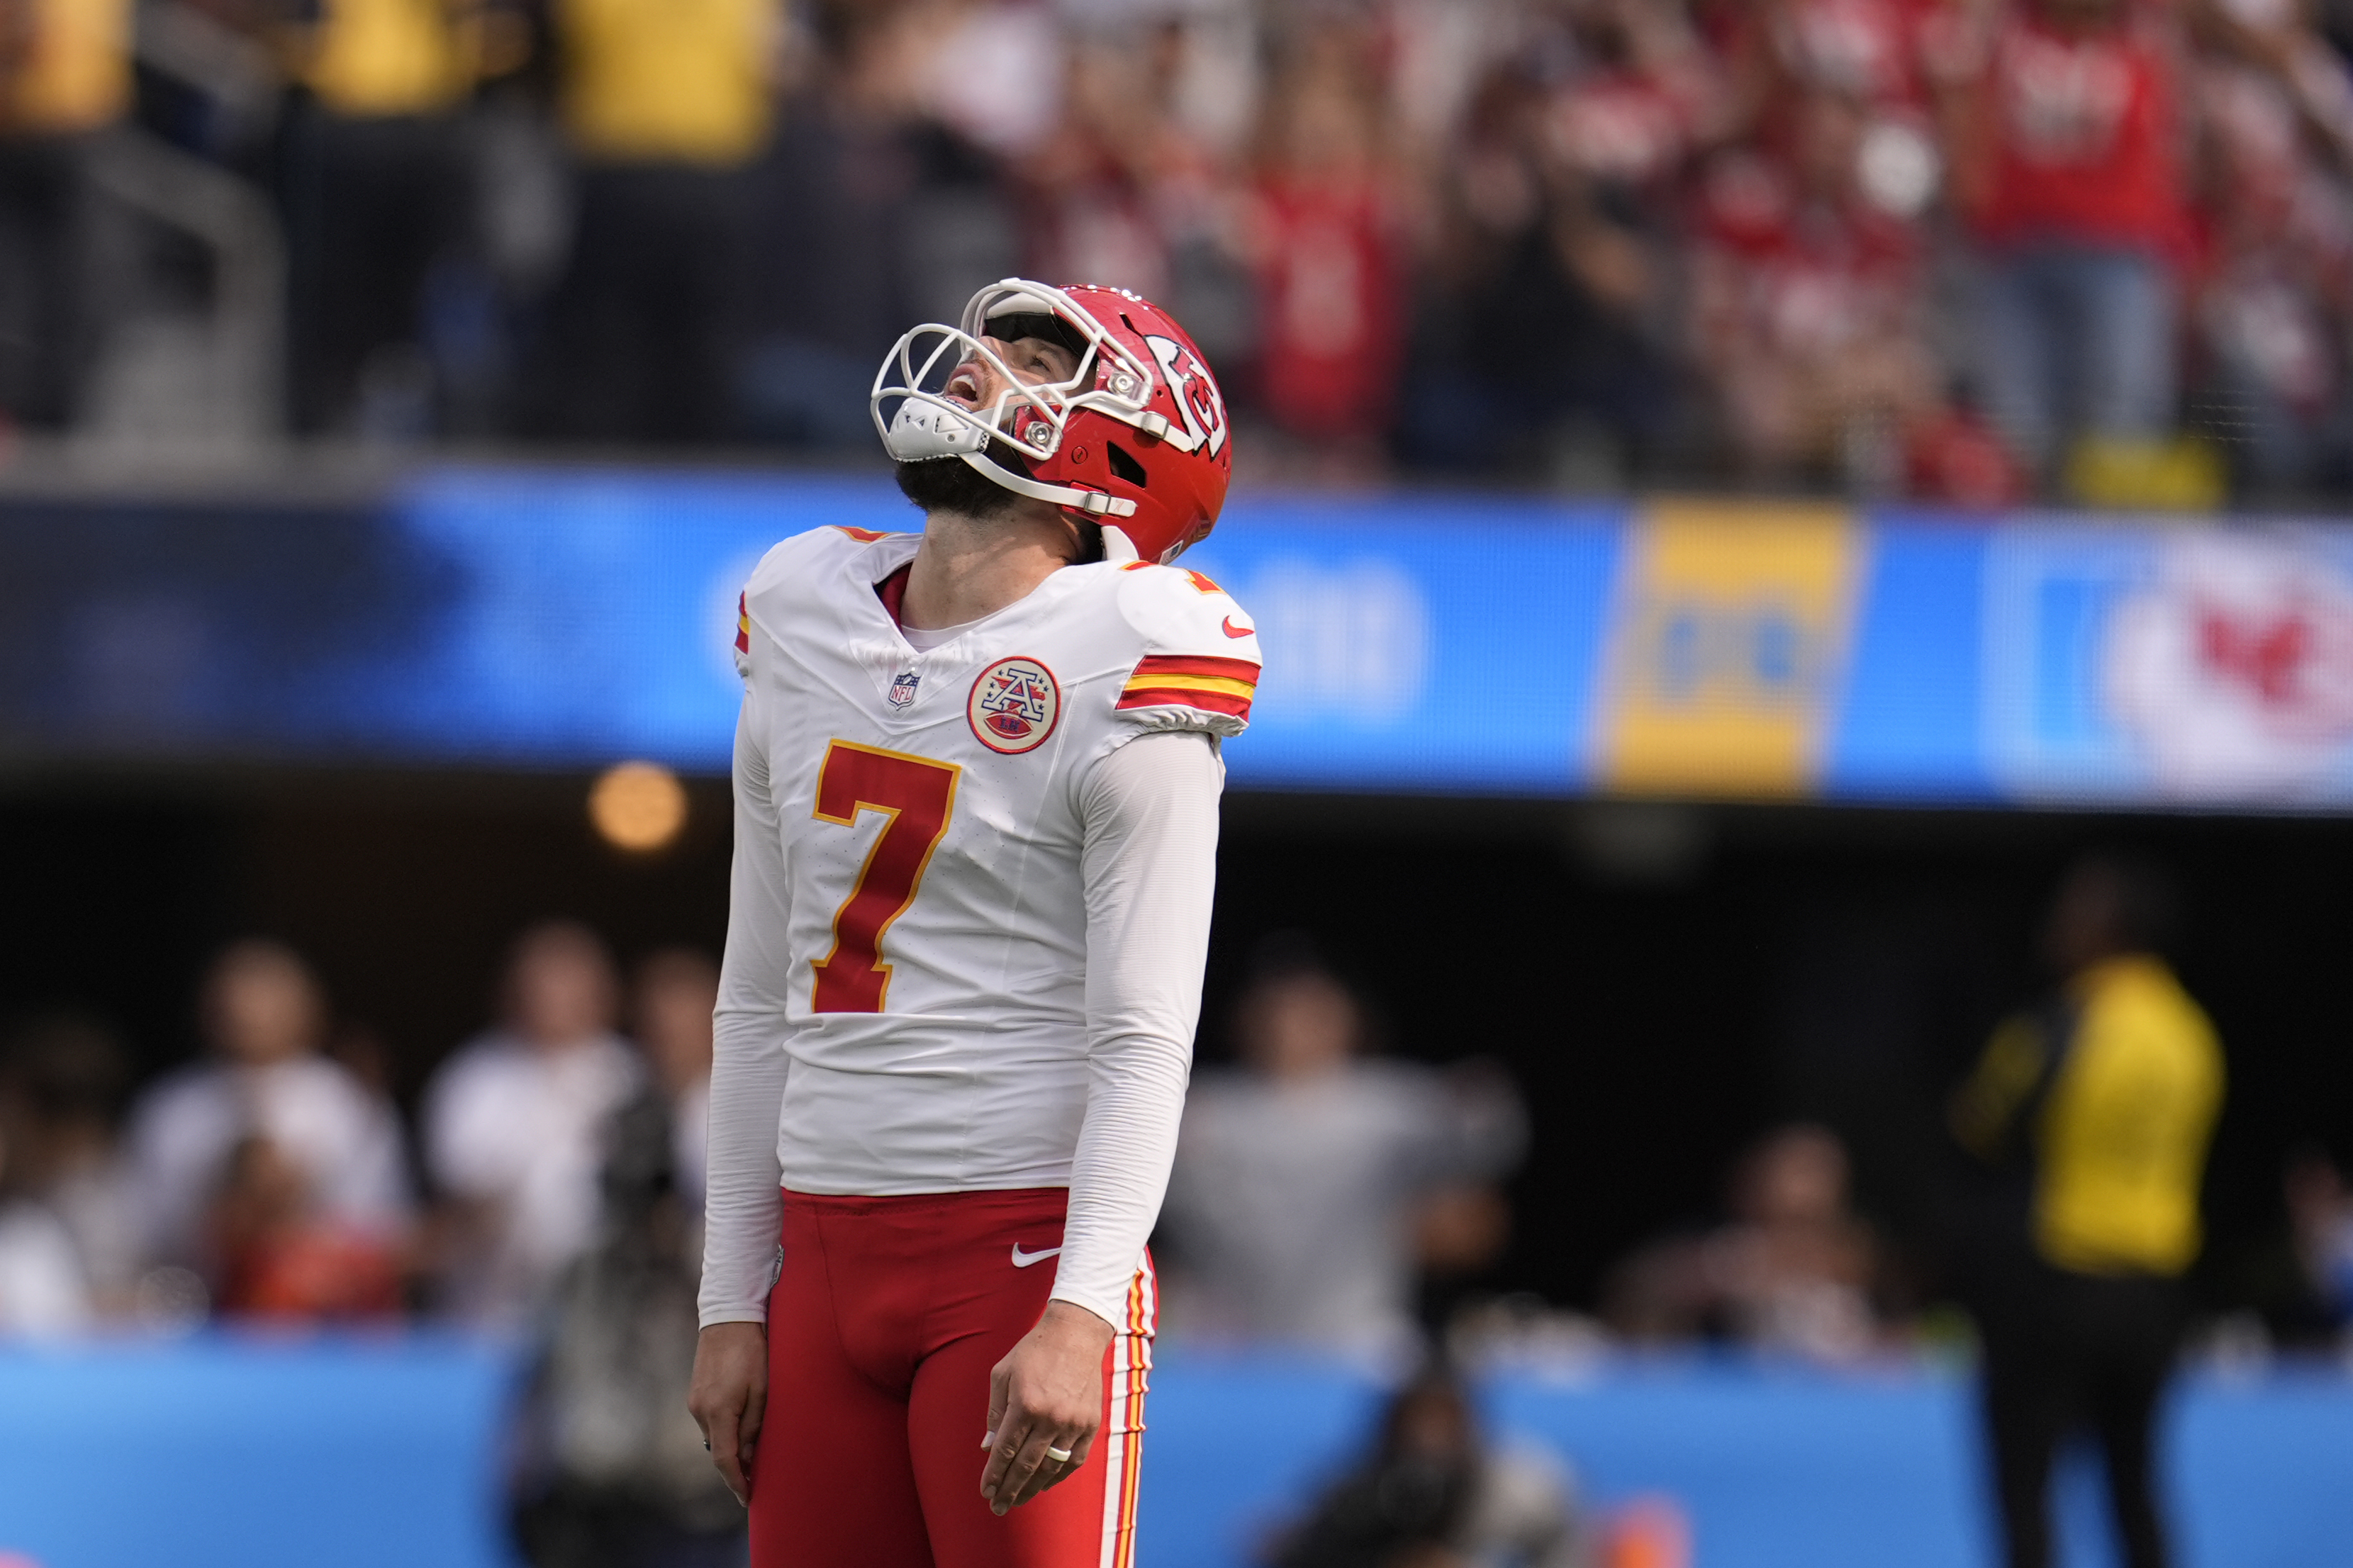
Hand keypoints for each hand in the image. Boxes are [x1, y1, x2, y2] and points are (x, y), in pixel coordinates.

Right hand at [688, 1321, 768, 1505]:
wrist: (729, 1317)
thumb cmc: (753, 1351)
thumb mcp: (763, 1390)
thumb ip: (754, 1426)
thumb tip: (747, 1457)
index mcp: (718, 1411)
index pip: (724, 1460)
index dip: (736, 1482)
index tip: (747, 1497)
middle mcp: (700, 1410)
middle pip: (718, 1450)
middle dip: (734, 1468)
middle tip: (755, 1481)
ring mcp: (694, 1401)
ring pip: (714, 1436)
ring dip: (730, 1447)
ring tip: (752, 1455)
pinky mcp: (695, 1393)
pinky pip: (710, 1421)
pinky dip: (724, 1430)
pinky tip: (740, 1427)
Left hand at [980, 1300, 1113, 1514]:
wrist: (1075, 1334)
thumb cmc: (1033, 1352)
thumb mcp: (1003, 1375)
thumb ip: (995, 1413)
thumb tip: (988, 1447)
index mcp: (1025, 1403)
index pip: (1005, 1451)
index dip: (994, 1475)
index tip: (985, 1492)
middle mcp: (1050, 1417)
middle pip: (1026, 1466)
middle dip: (1009, 1490)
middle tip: (998, 1507)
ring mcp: (1074, 1422)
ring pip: (1051, 1468)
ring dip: (1033, 1489)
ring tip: (1018, 1500)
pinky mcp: (1091, 1424)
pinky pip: (1074, 1460)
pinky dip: (1059, 1476)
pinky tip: (1045, 1484)